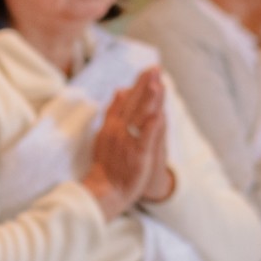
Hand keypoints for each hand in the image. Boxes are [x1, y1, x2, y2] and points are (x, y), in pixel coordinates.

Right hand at [81, 68, 169, 219]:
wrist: (103, 192)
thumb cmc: (106, 165)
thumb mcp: (105, 134)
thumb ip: (113, 112)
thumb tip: (120, 90)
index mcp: (111, 124)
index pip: (126, 99)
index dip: (138, 84)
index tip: (148, 70)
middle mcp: (118, 130)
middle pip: (133, 104)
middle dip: (144, 85)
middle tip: (155, 68)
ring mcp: (127, 142)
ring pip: (139, 117)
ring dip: (148, 100)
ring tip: (157, 84)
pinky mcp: (137, 155)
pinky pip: (144, 139)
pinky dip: (150, 127)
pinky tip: (158, 115)